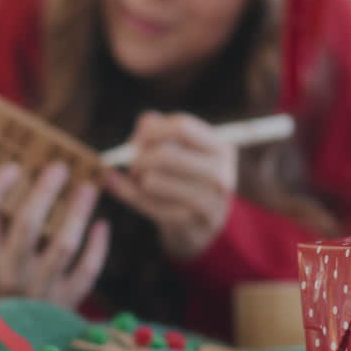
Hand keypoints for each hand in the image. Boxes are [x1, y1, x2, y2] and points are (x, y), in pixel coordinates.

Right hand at [0, 161, 108, 308]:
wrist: (17, 345)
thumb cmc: (9, 288)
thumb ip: (0, 230)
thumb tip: (20, 175)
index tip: (14, 166)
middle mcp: (10, 275)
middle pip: (27, 226)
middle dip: (44, 192)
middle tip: (60, 167)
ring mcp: (41, 290)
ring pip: (63, 246)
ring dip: (77, 213)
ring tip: (88, 188)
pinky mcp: (67, 302)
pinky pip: (87, 271)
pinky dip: (98, 247)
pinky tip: (103, 224)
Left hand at [105, 111, 236, 261]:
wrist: (200, 226)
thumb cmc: (186, 179)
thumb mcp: (182, 152)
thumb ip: (160, 131)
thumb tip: (142, 124)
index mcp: (221, 149)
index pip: (182, 127)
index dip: (152, 130)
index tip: (137, 139)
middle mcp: (220, 174)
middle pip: (165, 154)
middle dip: (138, 157)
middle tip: (131, 163)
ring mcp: (208, 201)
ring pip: (152, 181)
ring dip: (136, 178)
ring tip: (137, 179)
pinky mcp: (188, 223)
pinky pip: (147, 204)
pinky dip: (131, 195)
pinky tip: (128, 191)